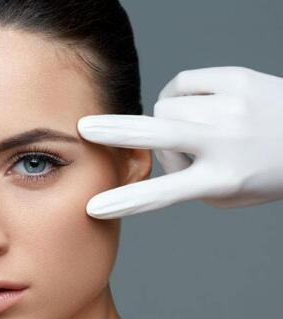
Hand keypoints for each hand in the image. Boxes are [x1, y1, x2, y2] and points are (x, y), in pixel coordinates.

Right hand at [77, 66, 282, 218]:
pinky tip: (199, 105)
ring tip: (192, 129)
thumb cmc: (266, 169)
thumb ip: (189, 181)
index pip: (164, 195)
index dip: (126, 202)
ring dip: (167, 122)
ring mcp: (230, 106)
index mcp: (224, 178)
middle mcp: (225, 141)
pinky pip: (182, 83)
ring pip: (165, 107)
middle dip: (116, 132)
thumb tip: (156, 151)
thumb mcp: (229, 193)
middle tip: (87, 128)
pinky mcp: (235, 79)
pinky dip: (182, 96)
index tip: (96, 207)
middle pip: (157, 134)